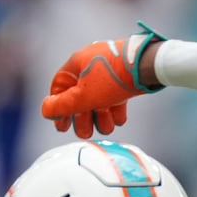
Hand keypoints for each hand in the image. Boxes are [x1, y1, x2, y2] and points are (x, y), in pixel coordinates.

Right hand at [41, 27, 163, 138]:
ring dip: (101, 115)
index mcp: (77, 63)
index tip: (61, 125)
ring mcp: (111, 68)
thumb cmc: (114, 79)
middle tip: (84, 134)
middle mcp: (92, 63)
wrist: (150, 66)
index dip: (58, 108)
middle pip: (80, 94)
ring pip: (100, 95)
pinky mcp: (128, 74)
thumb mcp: (84, 96)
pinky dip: (116, 108)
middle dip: (82, 117)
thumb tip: (46, 110)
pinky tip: (119, 122)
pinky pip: (117, 93)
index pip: (60, 86)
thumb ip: (63, 105)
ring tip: (106, 130)